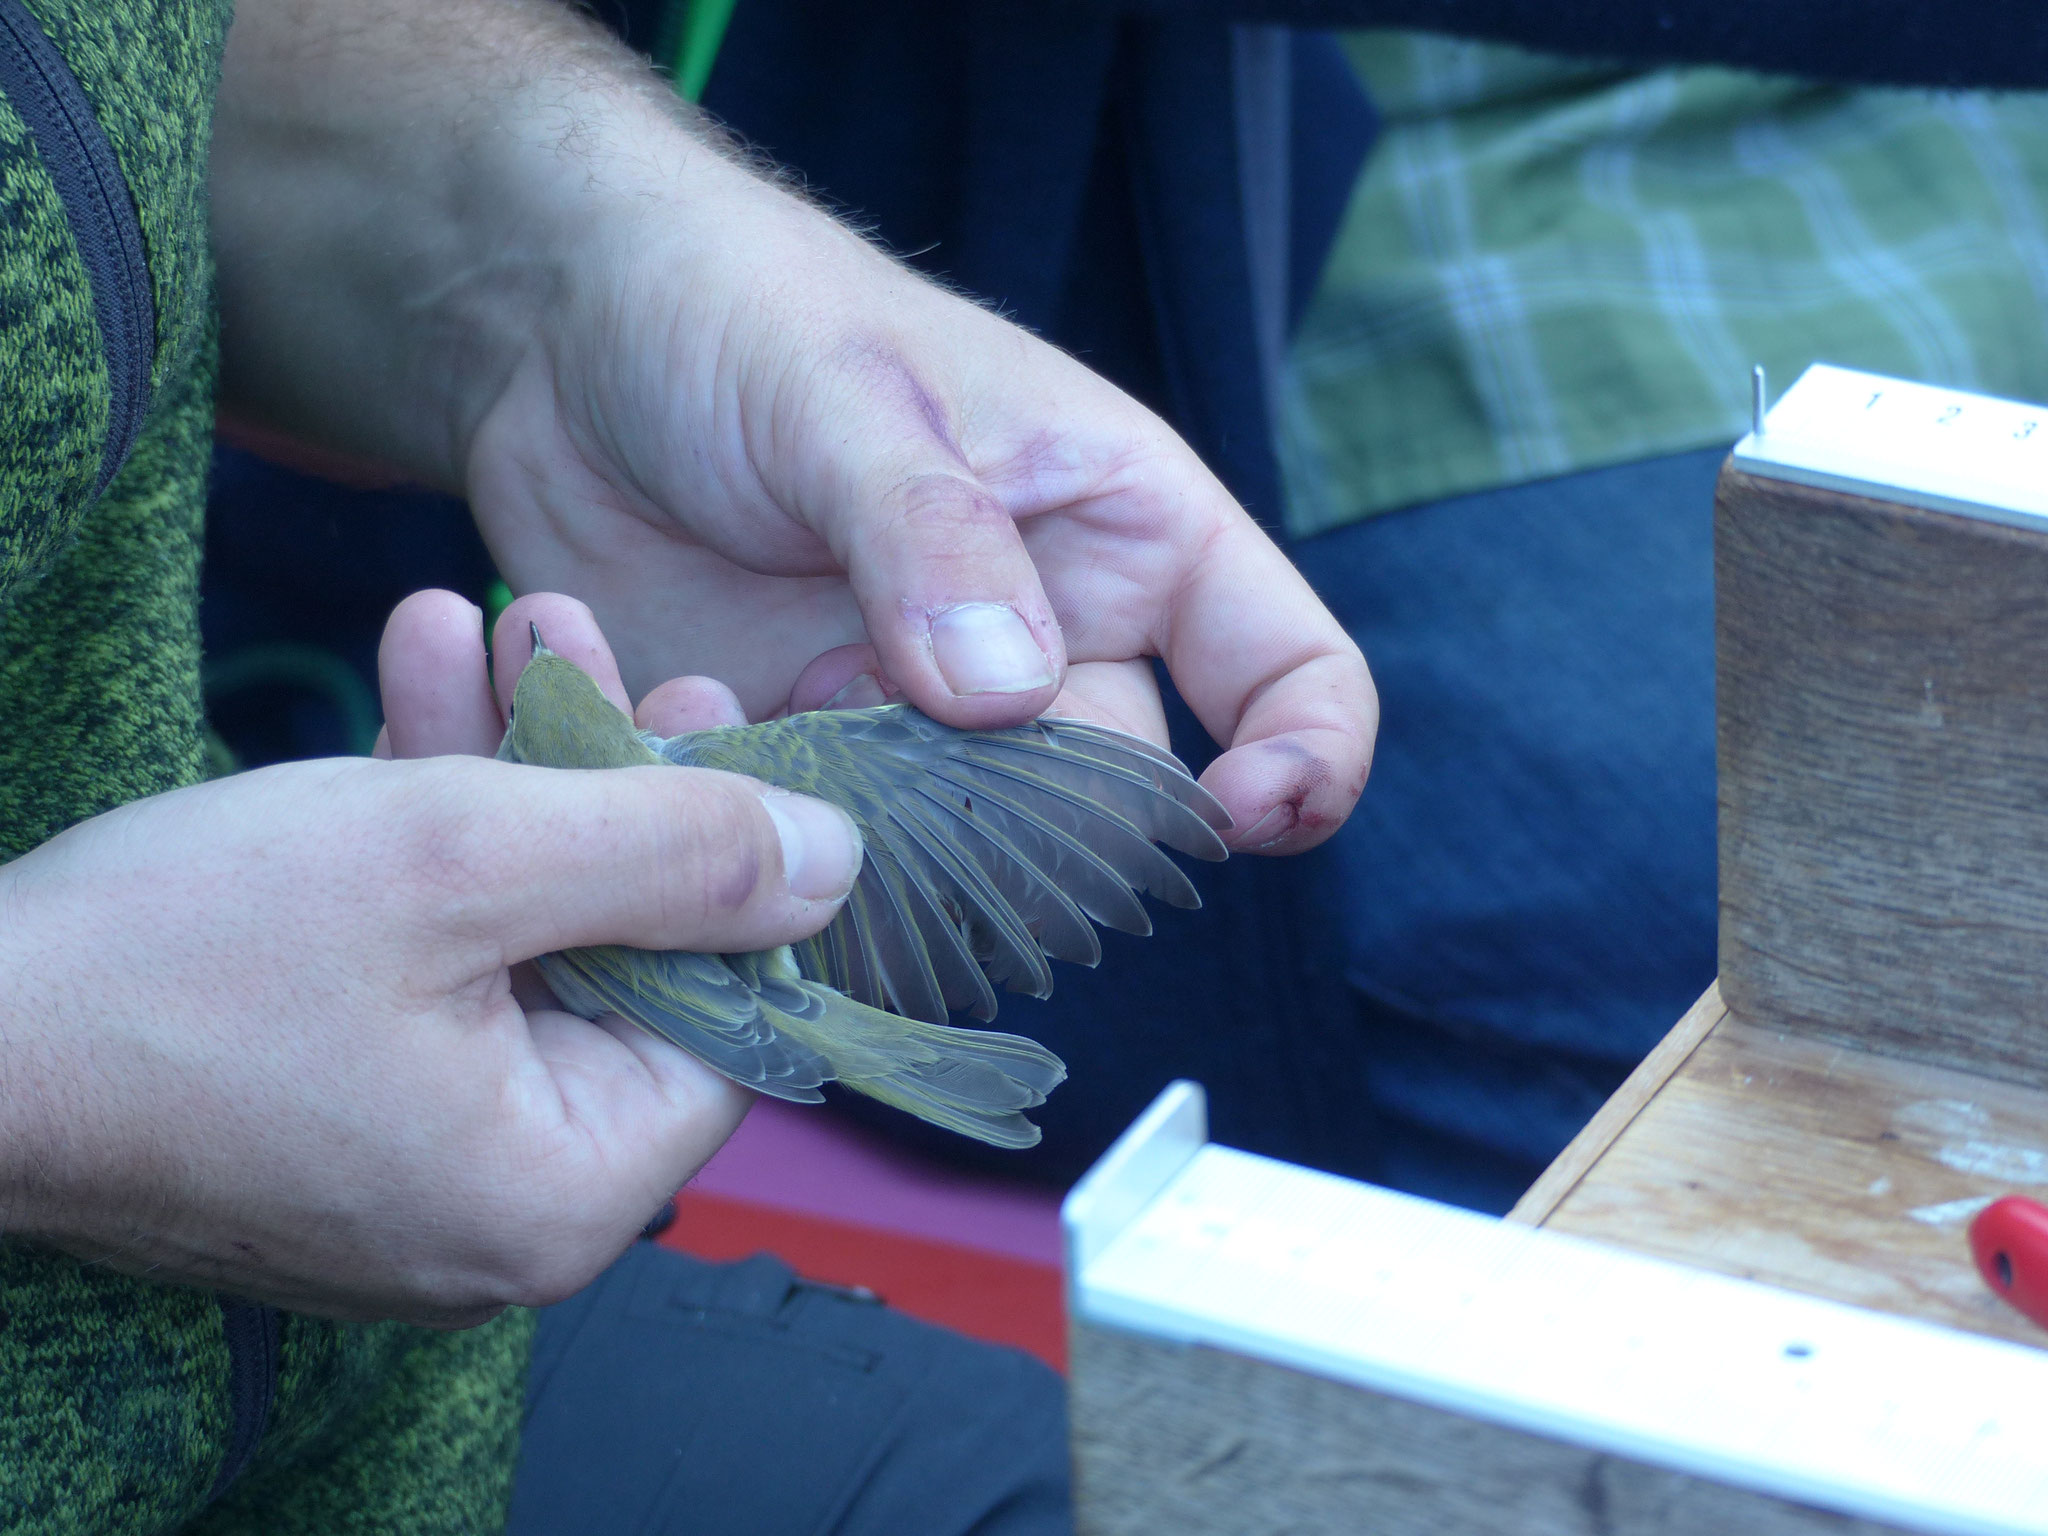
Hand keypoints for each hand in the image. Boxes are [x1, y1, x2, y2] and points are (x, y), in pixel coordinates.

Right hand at [0, 636, 860, 1323]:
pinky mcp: (340, 1110)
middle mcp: (509, 1205)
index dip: (728, 854)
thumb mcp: (462, 860)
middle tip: (587, 636)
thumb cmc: (184, 962)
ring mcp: (418, 1165)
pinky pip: (428, 964)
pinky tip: (410, 680)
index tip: (707, 711)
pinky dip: (423, 832)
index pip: (730, 1014)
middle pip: (619, 961)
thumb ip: (675, 854)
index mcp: (568, 1187)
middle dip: (595, 773)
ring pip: (516, 938)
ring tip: (492, 616)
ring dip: (501, 769)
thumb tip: (842, 860)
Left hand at [209, 0, 1375, 855]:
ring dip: (898, 847)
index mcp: (1125, 536)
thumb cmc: (744, 312)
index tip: (1245, 818)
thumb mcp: (847, 393)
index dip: (1305, 760)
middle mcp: (1049, 645)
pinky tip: (703, 755)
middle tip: (909, 769)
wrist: (562, 341)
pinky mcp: (813, 764)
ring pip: (977, 859)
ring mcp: (928, 720)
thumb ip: (930, 535)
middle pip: (1120, 806)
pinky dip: (786, 844)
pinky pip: (837, 858)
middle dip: (1042, 829)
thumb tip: (1006, 694)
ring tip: (783, 737)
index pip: (1288, 670)